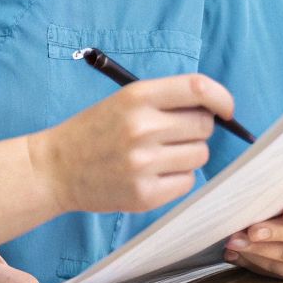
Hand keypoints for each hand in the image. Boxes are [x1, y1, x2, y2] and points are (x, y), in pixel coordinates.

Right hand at [30, 74, 231, 213]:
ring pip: (200, 155)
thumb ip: (166, 101)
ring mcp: (143, 164)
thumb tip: (216, 110)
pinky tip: (153, 174)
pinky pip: (187, 182)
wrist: (56, 168)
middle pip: (205, 125)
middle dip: (198, 129)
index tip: (226, 109)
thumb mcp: (124, 101)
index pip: (198, 88)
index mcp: (137, 97)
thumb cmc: (95, 130)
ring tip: (159, 155)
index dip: (221, 98)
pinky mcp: (144, 195)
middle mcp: (142, 128)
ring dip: (188, 155)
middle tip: (173, 134)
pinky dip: (177, 178)